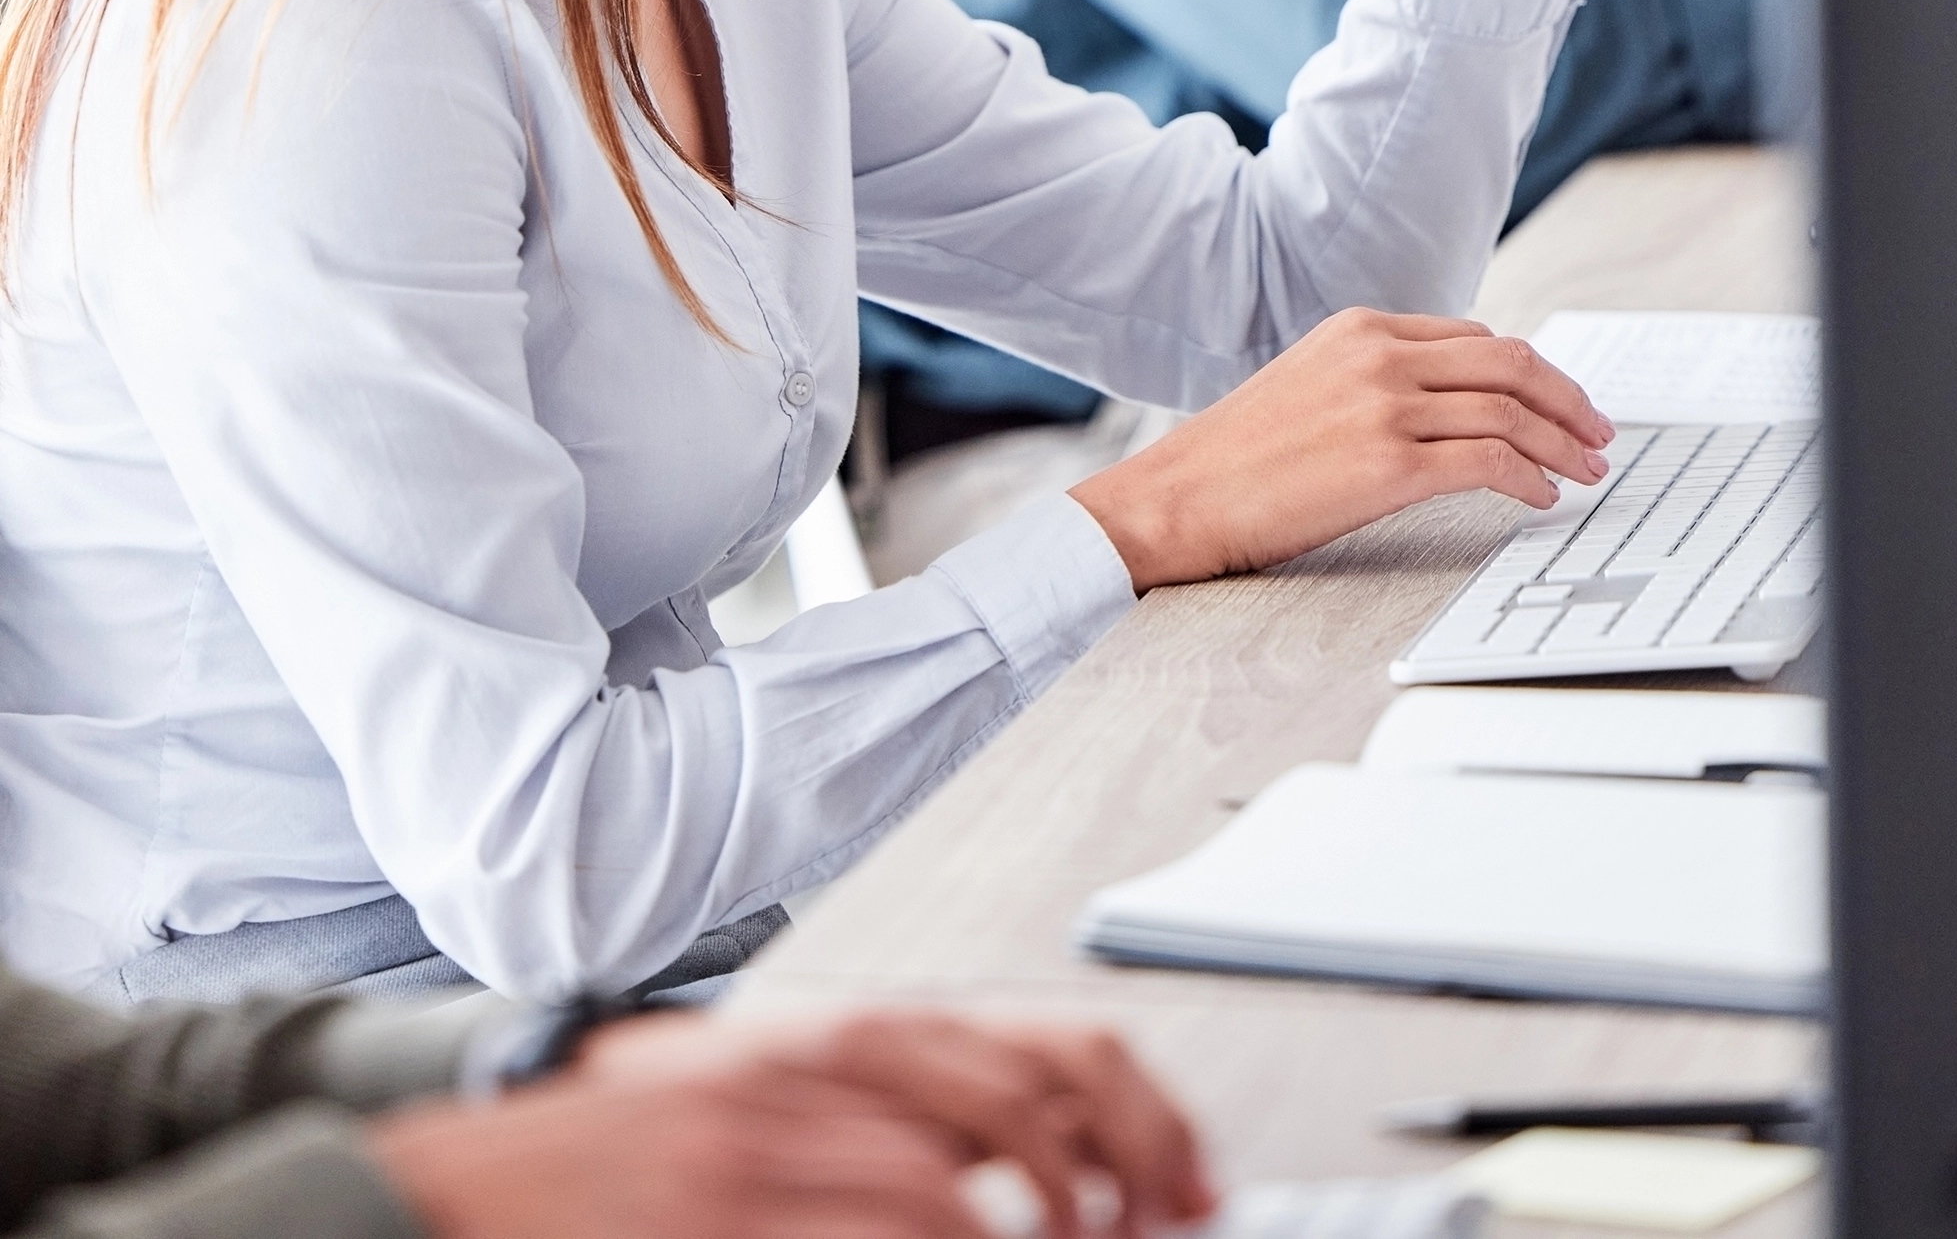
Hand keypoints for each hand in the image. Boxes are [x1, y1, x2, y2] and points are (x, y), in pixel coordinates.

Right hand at [367, 1008, 1213, 1238]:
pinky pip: (880, 1225)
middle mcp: (814, 1063)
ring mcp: (764, 1133)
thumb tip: (1008, 1192)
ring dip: (1037, 1233)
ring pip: (952, 1176)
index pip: (1032, 1040)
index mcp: (837, 1038)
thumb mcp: (763, 1114)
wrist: (462, 1185)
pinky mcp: (718, 1199)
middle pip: (1023, 1088)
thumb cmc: (615, 1166)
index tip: (1192, 1183)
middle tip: (1168, 1228)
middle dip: (1121, 1168)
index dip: (1138, 1110)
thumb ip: (879, 1132)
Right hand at [1070, 309, 1613, 592]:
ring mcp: (1384, 406)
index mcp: (1358, 328)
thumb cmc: (1236, 459)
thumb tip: (1448, 408)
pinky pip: (1489, 461)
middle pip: (1508, 361)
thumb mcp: (1307, 385)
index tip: (1558, 403)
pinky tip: (1539, 497)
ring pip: (1508, 409)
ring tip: (1583, 471)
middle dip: (1567, 399)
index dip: (1530, 372)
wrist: (1179, 497)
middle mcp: (1377, 355)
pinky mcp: (1388, 464)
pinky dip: (1528, 478)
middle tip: (1598, 433)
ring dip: (1561, 444)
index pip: (1473, 337)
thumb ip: (1372, 379)